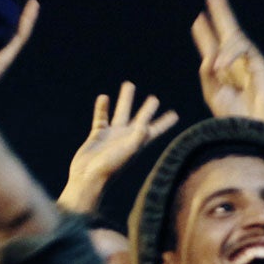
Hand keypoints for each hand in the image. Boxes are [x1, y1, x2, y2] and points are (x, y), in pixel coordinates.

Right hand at [57, 84, 179, 212]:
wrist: (88, 178)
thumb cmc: (110, 168)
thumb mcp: (128, 152)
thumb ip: (138, 137)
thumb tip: (145, 125)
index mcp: (138, 143)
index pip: (156, 130)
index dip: (165, 122)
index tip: (175, 115)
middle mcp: (127, 138)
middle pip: (140, 119)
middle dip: (148, 109)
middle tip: (154, 99)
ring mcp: (112, 136)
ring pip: (121, 113)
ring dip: (125, 100)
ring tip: (129, 84)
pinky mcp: (97, 135)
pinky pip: (101, 117)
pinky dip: (102, 108)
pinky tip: (104, 98)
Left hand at [191, 0, 263, 124]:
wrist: (252, 129)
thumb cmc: (234, 116)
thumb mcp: (212, 94)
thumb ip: (207, 74)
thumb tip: (208, 55)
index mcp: (221, 68)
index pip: (211, 43)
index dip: (203, 29)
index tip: (195, 15)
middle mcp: (234, 61)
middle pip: (227, 29)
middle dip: (219, 9)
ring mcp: (247, 61)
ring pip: (235, 36)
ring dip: (221, 42)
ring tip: (212, 58)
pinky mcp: (259, 64)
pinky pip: (244, 48)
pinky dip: (230, 55)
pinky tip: (221, 66)